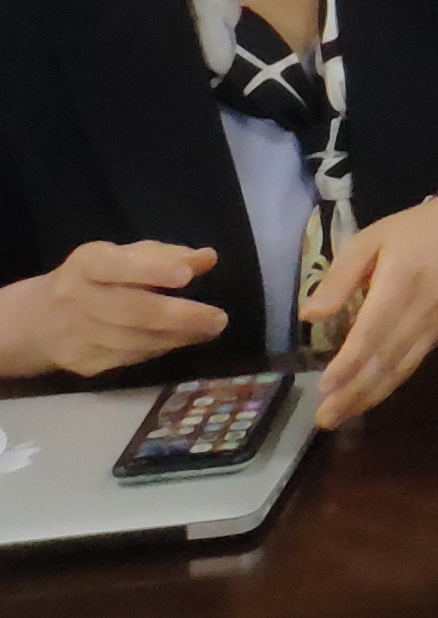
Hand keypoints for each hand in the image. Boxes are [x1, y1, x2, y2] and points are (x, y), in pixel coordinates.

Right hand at [0, 240, 231, 378]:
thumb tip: (207, 258)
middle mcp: (75, 299)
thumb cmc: (96, 278)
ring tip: (209, 330)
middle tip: (218, 318)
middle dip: (179, 315)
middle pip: (130, 310)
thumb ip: (165, 255)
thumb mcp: (124, 256)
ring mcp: (76, 335)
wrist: (38, 320)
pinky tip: (180, 340)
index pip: (116, 266)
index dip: (151, 270)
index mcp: (86, 264)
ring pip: (133, 340)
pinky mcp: (83, 362)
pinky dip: (160, 349)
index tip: (186, 275)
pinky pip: (130, 357)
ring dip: (177, 337)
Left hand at [302, 199, 437, 428]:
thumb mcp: (368, 241)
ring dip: (371, 395)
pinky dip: (391, 382)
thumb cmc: (409, 232)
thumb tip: (310, 317)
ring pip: (402, 366)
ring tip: (342, 415)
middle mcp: (423, 307)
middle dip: (355, 391)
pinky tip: (370, 395)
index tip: (325, 386)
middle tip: (326, 418)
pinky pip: (416, 361)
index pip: (373, 330)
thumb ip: (339, 278)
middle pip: (387, 358)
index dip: (350, 362)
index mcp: (401, 280)